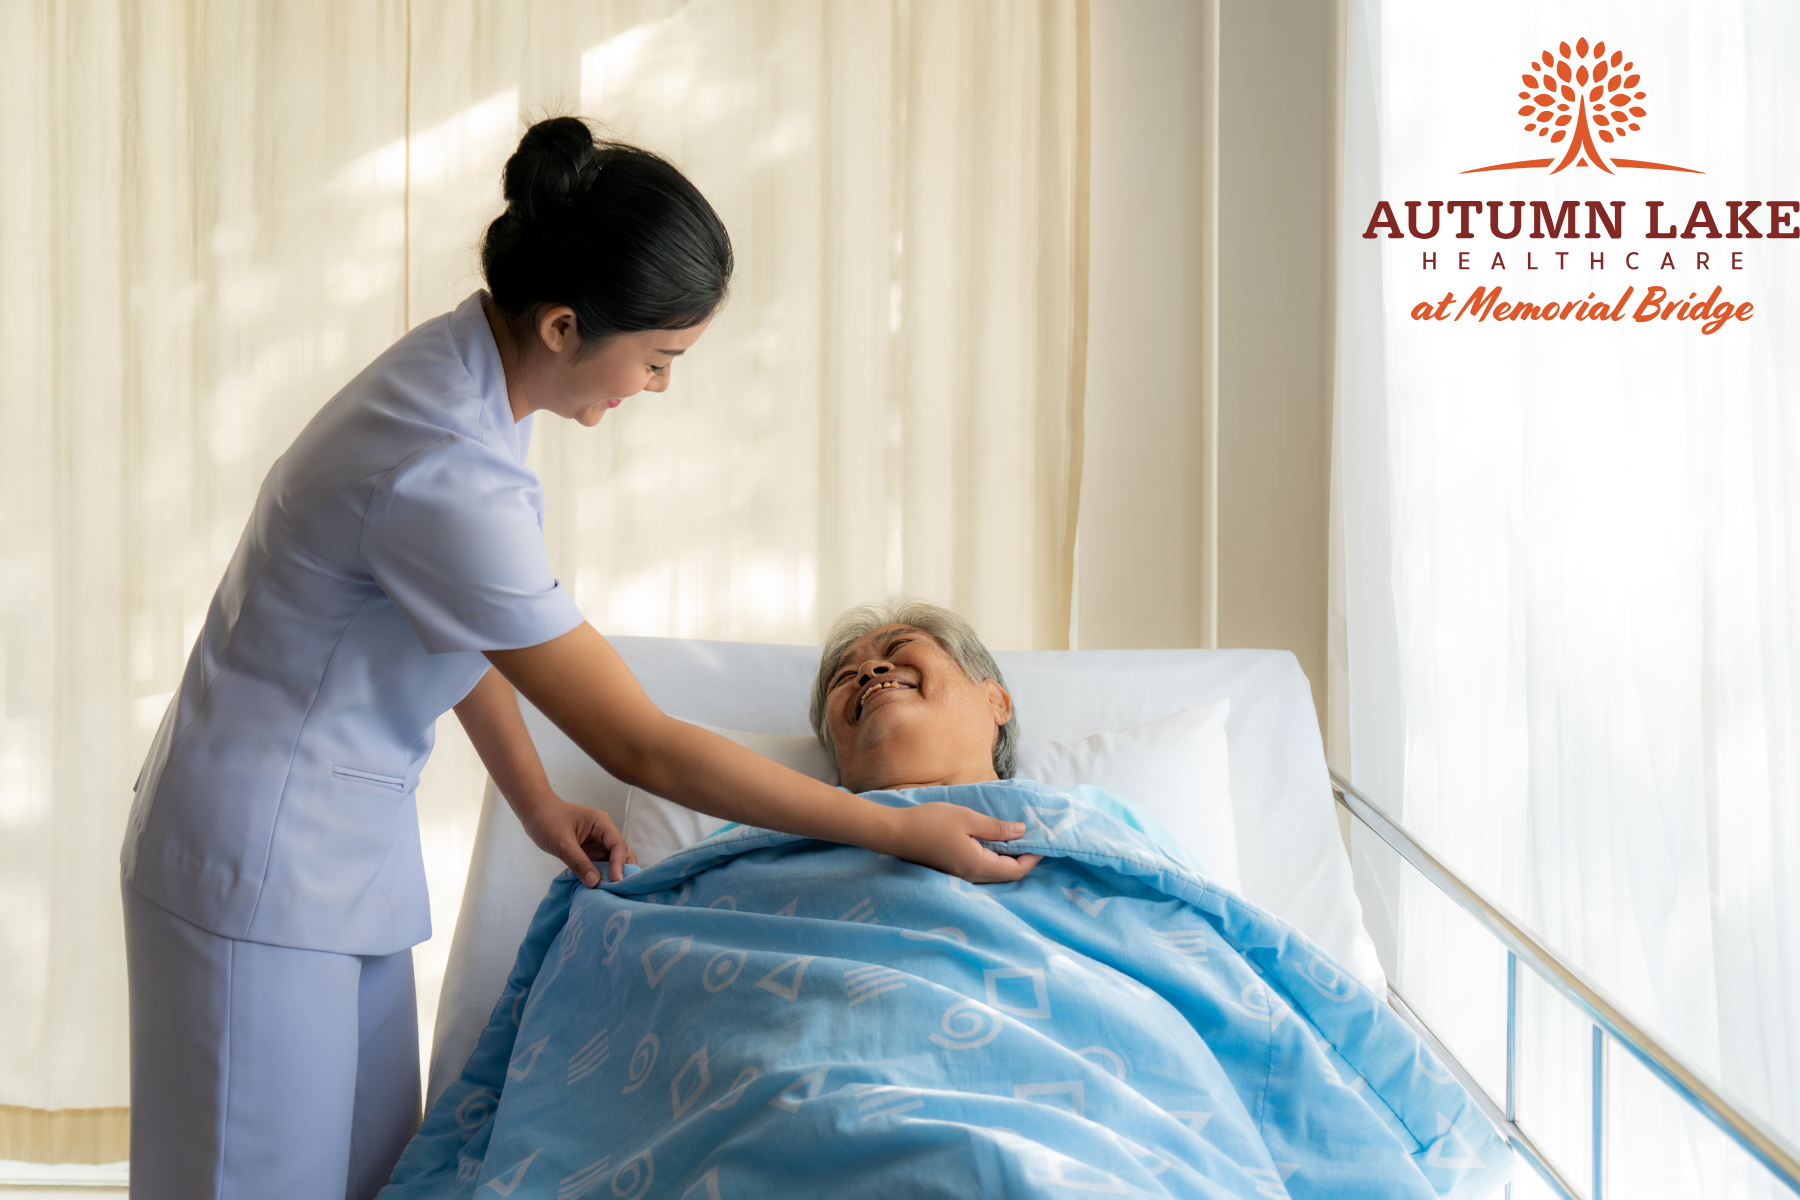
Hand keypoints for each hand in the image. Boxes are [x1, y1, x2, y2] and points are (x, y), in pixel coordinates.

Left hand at [517, 795, 634, 885]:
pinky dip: (600, 875)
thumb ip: (579, 863)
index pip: (618, 845)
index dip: (619, 864)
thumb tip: (595, 883)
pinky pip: (599, 864)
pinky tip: (599, 887)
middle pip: (622, 852)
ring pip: (612, 860)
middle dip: (623, 870)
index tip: (616, 881)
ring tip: (611, 891)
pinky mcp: (589, 850)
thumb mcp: (562, 844)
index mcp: (602, 824)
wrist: (534, 812)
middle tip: (620, 889)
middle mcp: (604, 832)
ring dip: (612, 874)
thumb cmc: (547, 820)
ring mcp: (597, 842)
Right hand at [881, 802, 1043, 883]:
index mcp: (978, 865)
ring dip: (1009, 859)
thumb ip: (996, 828)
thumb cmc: (930, 823)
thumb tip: (1022, 832)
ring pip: (995, 874)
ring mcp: (961, 875)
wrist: (895, 833)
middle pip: (1007, 875)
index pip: (1015, 871)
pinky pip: (982, 870)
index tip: (1044, 842)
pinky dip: (995, 859)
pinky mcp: (953, 870)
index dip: (1033, 858)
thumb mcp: (968, 819)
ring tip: (1017, 838)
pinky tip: (994, 843)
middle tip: (1034, 838)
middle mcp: (972, 876)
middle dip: (1024, 860)